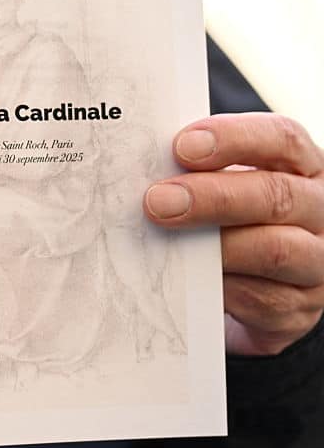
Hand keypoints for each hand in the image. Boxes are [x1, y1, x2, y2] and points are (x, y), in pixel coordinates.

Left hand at [144, 113, 323, 354]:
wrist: (259, 286)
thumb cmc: (231, 218)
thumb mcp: (225, 185)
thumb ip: (198, 172)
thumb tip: (142, 164)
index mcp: (300, 166)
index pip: (282, 139)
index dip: (233, 139)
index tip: (182, 147)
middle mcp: (318, 210)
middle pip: (276, 195)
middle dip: (212, 197)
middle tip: (157, 201)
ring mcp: (314, 262)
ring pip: (274, 250)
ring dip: (214, 245)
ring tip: (168, 242)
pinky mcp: (297, 308)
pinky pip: (260, 299)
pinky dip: (219, 288)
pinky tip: (185, 278)